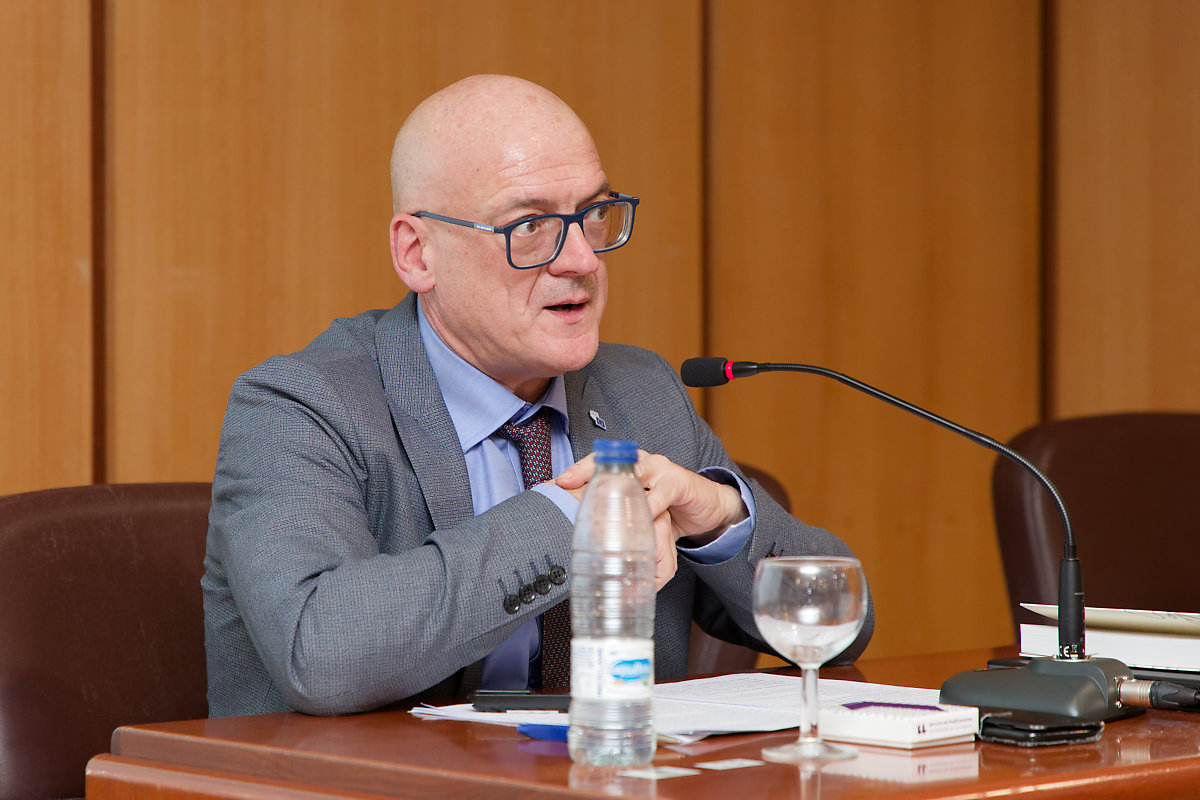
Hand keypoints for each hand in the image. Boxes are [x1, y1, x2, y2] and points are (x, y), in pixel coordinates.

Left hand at [557, 451, 747, 589]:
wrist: (705, 507)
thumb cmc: (666, 509)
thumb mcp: (638, 513)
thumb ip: (618, 518)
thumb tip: (584, 537)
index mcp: (628, 469)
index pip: (598, 462)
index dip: (578, 470)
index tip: (558, 482)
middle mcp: (641, 463)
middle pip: (611, 462)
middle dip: (588, 473)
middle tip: (568, 487)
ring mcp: (660, 469)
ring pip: (635, 474)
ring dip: (618, 488)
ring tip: (600, 502)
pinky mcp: (679, 481)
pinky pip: (663, 492)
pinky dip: (651, 505)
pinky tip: (641, 516)